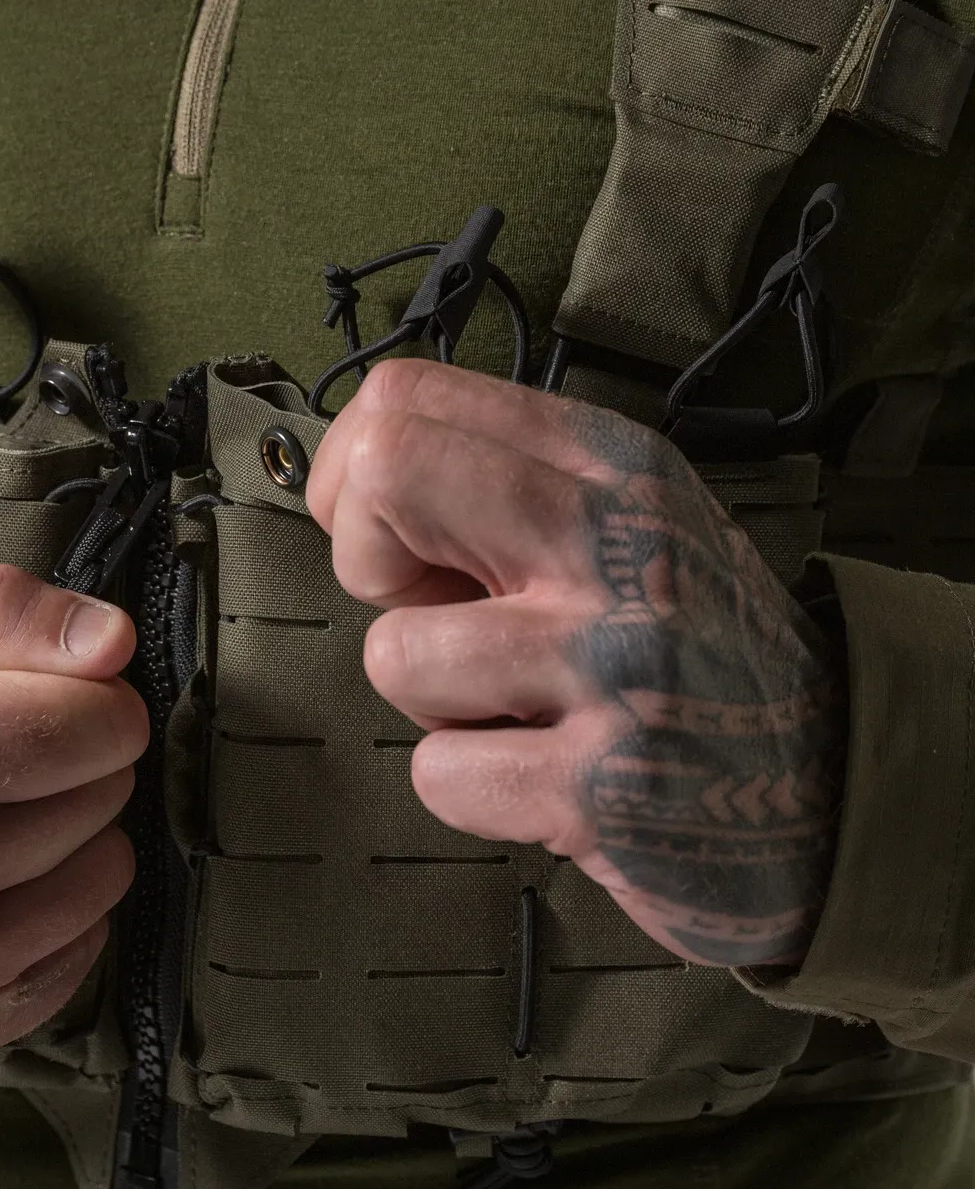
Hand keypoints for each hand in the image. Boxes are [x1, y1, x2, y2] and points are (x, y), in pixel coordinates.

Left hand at [307, 359, 844, 966]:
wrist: (836, 781)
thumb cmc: (690, 640)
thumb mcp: (625, 516)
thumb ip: (508, 479)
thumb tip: (354, 480)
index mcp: (607, 462)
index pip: (403, 401)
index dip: (352, 475)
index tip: (391, 534)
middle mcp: (614, 542)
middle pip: (386, 471)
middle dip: (366, 557)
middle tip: (428, 607)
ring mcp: (614, 663)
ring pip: (395, 654)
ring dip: (431, 699)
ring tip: (515, 707)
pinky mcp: (607, 787)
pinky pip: (440, 774)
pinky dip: (468, 788)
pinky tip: (543, 775)